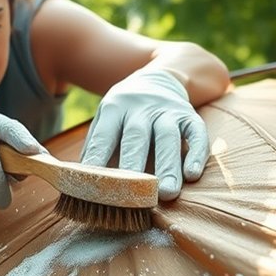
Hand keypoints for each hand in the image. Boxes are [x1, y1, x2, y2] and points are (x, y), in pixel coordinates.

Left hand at [82, 69, 208, 200]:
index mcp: (114, 108)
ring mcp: (167, 110)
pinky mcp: (190, 115)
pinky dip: (197, 154)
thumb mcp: (105, 119)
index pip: (104, 137)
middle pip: (136, 136)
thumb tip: (79, 182)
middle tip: (135, 195)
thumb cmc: (125, 114)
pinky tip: (193, 175)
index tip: (95, 188)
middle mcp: (140, 107)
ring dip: (168, 166)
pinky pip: (197, 133)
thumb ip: (95, 147)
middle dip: (135, 167)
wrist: (157, 80)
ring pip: (168, 137)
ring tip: (168, 193)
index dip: (98, 162)